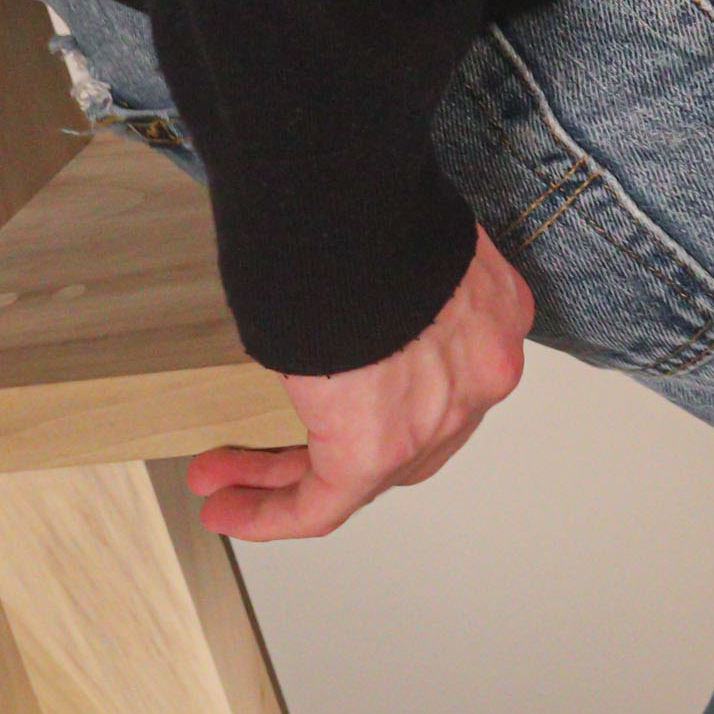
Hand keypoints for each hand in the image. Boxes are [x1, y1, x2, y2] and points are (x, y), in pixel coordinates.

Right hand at [187, 225, 534, 539]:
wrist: (354, 201)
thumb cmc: (363, 202)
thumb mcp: (388, 242)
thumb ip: (381, 285)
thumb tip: (335, 302)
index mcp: (488, 313)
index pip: (440, 375)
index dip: (387, 390)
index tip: (336, 389)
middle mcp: (477, 372)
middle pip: (406, 435)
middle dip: (330, 446)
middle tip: (269, 451)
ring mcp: (436, 414)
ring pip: (365, 471)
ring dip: (285, 479)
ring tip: (224, 485)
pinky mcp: (381, 445)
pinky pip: (328, 499)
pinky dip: (275, 512)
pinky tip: (230, 510)